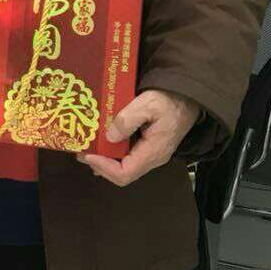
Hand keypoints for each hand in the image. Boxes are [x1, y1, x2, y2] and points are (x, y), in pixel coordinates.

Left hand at [76, 89, 200, 186]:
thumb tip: (109, 136)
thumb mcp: (148, 104)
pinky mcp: (148, 146)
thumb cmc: (169, 99)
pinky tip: (102, 141)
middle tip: (82, 151)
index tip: (88, 154)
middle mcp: (152, 158)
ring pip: (124, 165)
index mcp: (153, 152)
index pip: (125, 173)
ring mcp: (151, 153)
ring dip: (105, 159)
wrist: (188, 96)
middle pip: (122, 173)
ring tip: (88, 146)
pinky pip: (128, 155)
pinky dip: (113, 151)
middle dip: (100, 164)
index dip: (104, 167)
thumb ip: (127, 120)